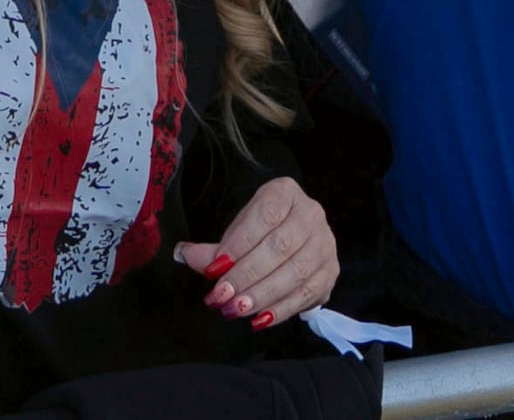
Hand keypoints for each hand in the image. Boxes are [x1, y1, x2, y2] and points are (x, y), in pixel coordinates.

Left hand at [176, 176, 339, 327]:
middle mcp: (311, 214)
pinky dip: (281, 309)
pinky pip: (307, 294)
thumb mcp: (237, 231)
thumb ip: (214, 248)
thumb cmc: (261, 231)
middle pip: (279, 247)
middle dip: (247, 275)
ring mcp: (325, 243)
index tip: (214, 269)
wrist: (296, 236)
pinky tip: (259, 320)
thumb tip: (183, 254)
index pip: (264, 216)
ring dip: (262, 295)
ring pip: (295, 272)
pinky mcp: (330, 272)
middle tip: (221, 296)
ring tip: (235, 310)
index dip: (239, 243)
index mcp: (285, 192)